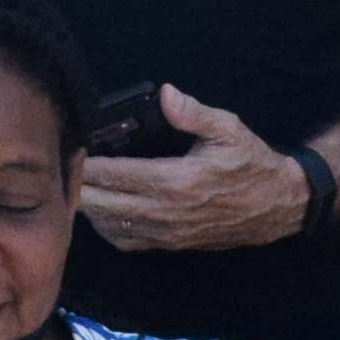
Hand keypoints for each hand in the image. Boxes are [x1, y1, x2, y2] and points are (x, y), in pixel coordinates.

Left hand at [76, 83, 316, 254]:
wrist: (276, 206)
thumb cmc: (251, 164)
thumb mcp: (229, 129)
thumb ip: (194, 113)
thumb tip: (165, 94)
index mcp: (176, 181)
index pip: (116, 174)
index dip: (87, 163)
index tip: (70, 147)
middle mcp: (165, 212)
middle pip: (102, 204)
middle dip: (78, 185)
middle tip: (62, 164)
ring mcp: (165, 233)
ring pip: (108, 225)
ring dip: (87, 206)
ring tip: (75, 184)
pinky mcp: (169, 244)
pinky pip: (125, 241)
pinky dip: (105, 226)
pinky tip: (99, 209)